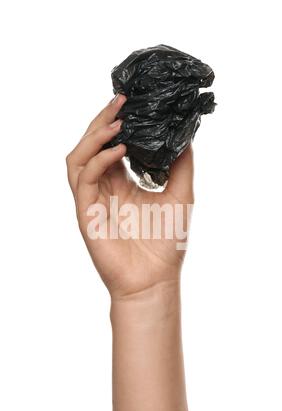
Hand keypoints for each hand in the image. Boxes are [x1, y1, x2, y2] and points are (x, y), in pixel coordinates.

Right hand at [66, 94, 193, 300]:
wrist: (155, 279)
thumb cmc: (166, 242)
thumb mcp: (180, 194)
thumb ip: (180, 164)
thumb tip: (185, 134)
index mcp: (122, 183)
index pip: (110, 145)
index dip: (116, 123)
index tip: (131, 102)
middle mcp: (104, 188)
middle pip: (91, 145)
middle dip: (102, 120)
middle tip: (120, 100)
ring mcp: (93, 200)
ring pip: (78, 158)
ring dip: (94, 137)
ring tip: (117, 123)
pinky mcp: (86, 213)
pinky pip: (84, 180)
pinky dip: (99, 161)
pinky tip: (119, 151)